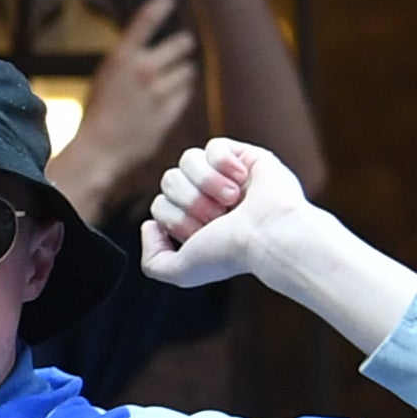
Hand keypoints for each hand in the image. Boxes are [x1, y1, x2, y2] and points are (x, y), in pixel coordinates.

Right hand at [49, 0, 200, 223]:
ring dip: (180, 73)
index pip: (145, 21)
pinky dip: (179, 93)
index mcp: (121, 59)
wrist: (98, 151)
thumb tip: (150, 45)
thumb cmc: (97, 114)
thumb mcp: (105, 78)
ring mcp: (159, 92)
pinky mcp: (171, 111)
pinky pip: (186, 93)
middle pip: (182, 44)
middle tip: (180, 47)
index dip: (159, 6)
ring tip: (164, 83)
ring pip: (187, 70)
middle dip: (181, 45)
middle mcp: (143, 71)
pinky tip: (165, 99)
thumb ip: (128, 60)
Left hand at [136, 136, 306, 288]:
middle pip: (169, 180)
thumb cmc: (230, 254)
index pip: (160, 205)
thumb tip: (148, 226)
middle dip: (189, 201)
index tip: (201, 233)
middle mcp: (209, 199)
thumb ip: (153, 261)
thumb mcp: (181, 272)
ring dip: (206, 182)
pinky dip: (223, 163)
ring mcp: (228, 177)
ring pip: (187, 160)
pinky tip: (241, 180)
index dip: (174, 218)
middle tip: (217, 216)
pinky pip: (214, 146)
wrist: (268, 235)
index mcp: (195, 222)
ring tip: (230, 199)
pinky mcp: (247, 157)